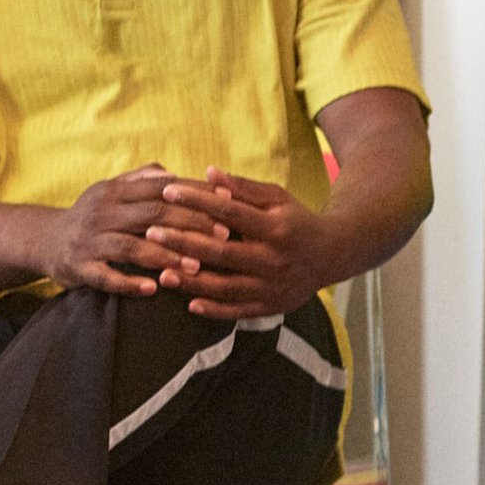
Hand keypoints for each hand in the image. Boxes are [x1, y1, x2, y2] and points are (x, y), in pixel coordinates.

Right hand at [39, 166, 229, 295]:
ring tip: (195, 267)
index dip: (193, 194)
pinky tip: (153, 288)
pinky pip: (106, 276)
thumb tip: (175, 173)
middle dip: (189, 225)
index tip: (224, 201)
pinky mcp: (80, 267)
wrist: (44, 240)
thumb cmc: (91, 215)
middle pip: (151, 215)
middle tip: (221, 236)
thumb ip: (142, 179)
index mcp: (114, 191)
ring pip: (131, 247)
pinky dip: (129, 283)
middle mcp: (102, 212)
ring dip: (166, 256)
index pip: (159, 188)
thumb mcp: (111, 190)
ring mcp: (90, 241)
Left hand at [147, 168, 333, 320]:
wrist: (332, 255)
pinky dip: (213, 310)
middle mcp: (274, 260)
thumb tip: (208, 172)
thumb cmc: (296, 221)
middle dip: (184, 243)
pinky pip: (238, 311)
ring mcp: (272, 286)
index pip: (229, 214)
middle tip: (152, 233)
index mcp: (276, 228)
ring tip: (162, 273)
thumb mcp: (277, 198)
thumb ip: (243, 189)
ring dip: (192, 282)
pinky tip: (189, 304)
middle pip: (221, 253)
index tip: (169, 192)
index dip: (198, 201)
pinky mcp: (271, 306)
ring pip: (225, 287)